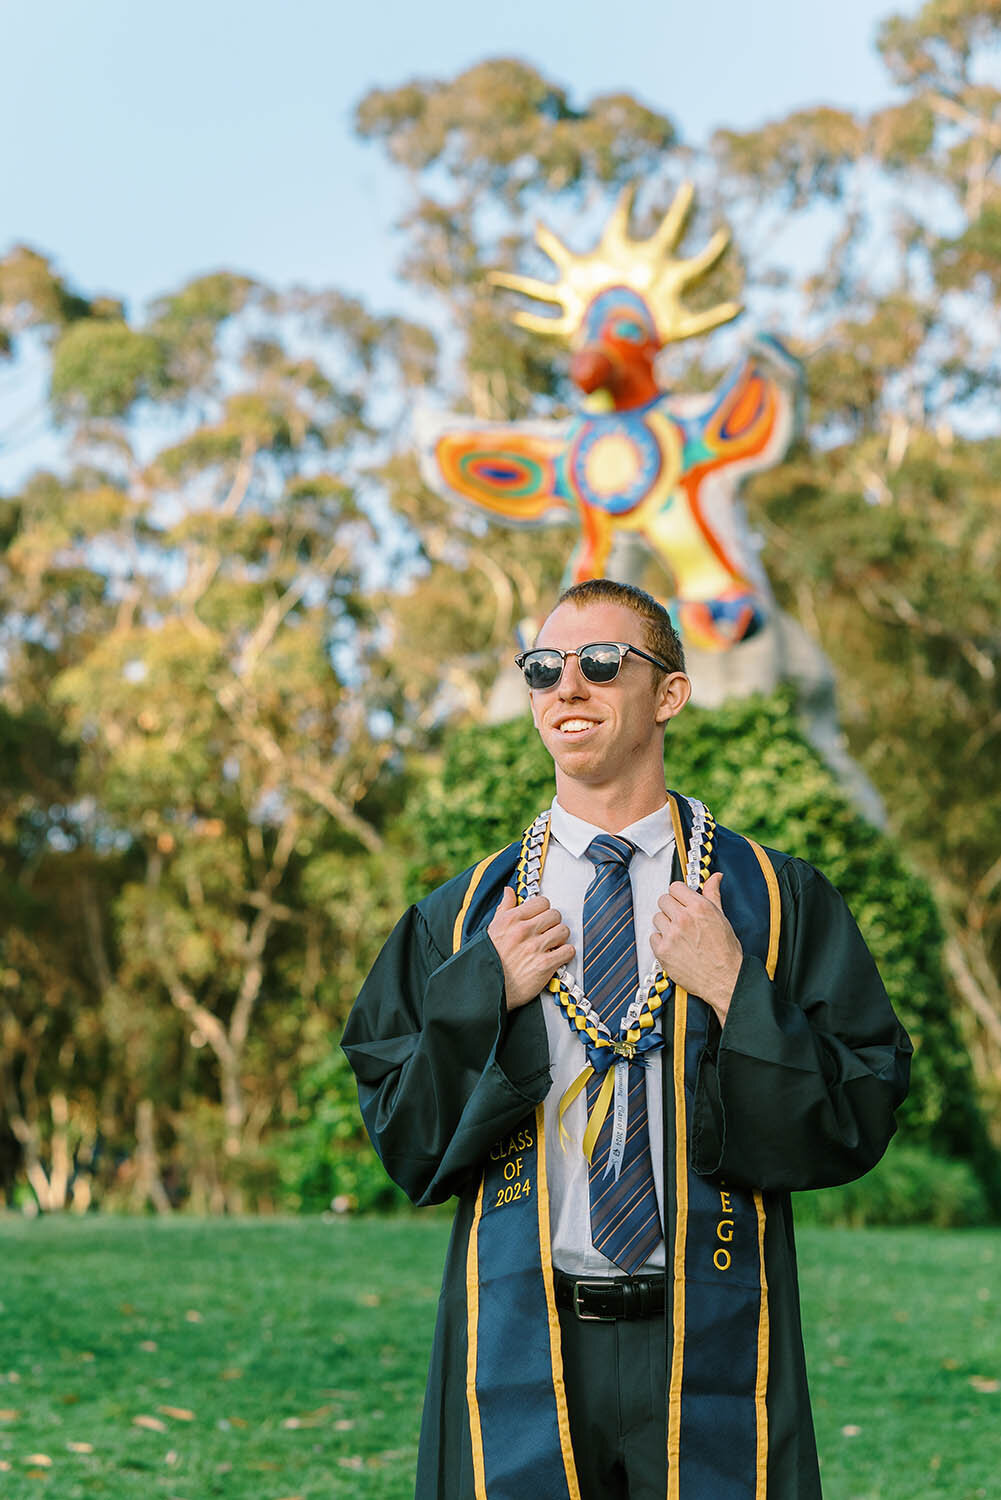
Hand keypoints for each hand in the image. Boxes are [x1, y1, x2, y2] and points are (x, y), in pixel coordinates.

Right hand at [487, 888, 574, 1010]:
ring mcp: (535, 948)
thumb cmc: (489, 957)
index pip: (542, 902)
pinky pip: (568, 951)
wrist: (486, 987)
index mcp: (512, 919)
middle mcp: (524, 930)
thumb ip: (504, 908)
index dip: (543, 910)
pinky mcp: (544, 965)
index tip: (541, 919)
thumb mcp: (492, 928)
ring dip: (560, 938)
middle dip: (553, 924)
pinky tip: (556, 957)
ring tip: (552, 945)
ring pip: (564, 931)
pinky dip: (565, 954)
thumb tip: (509, 890)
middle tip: (547, 933)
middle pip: (555, 915)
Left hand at [650, 872, 742, 1024]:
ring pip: (657, 918)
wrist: (726, 980)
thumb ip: (713, 894)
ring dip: (665, 925)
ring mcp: (671, 935)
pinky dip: (661, 941)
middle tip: (680, 919)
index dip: (679, 894)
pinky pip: (653, 937)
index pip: (675, 887)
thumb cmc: (726, 952)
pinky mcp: (663, 951)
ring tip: (680, 935)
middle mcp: (683, 919)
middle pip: (663, 900)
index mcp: (699, 907)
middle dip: (671, 908)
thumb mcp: (722, 918)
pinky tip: (675, 947)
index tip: (682, 901)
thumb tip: (715, 877)